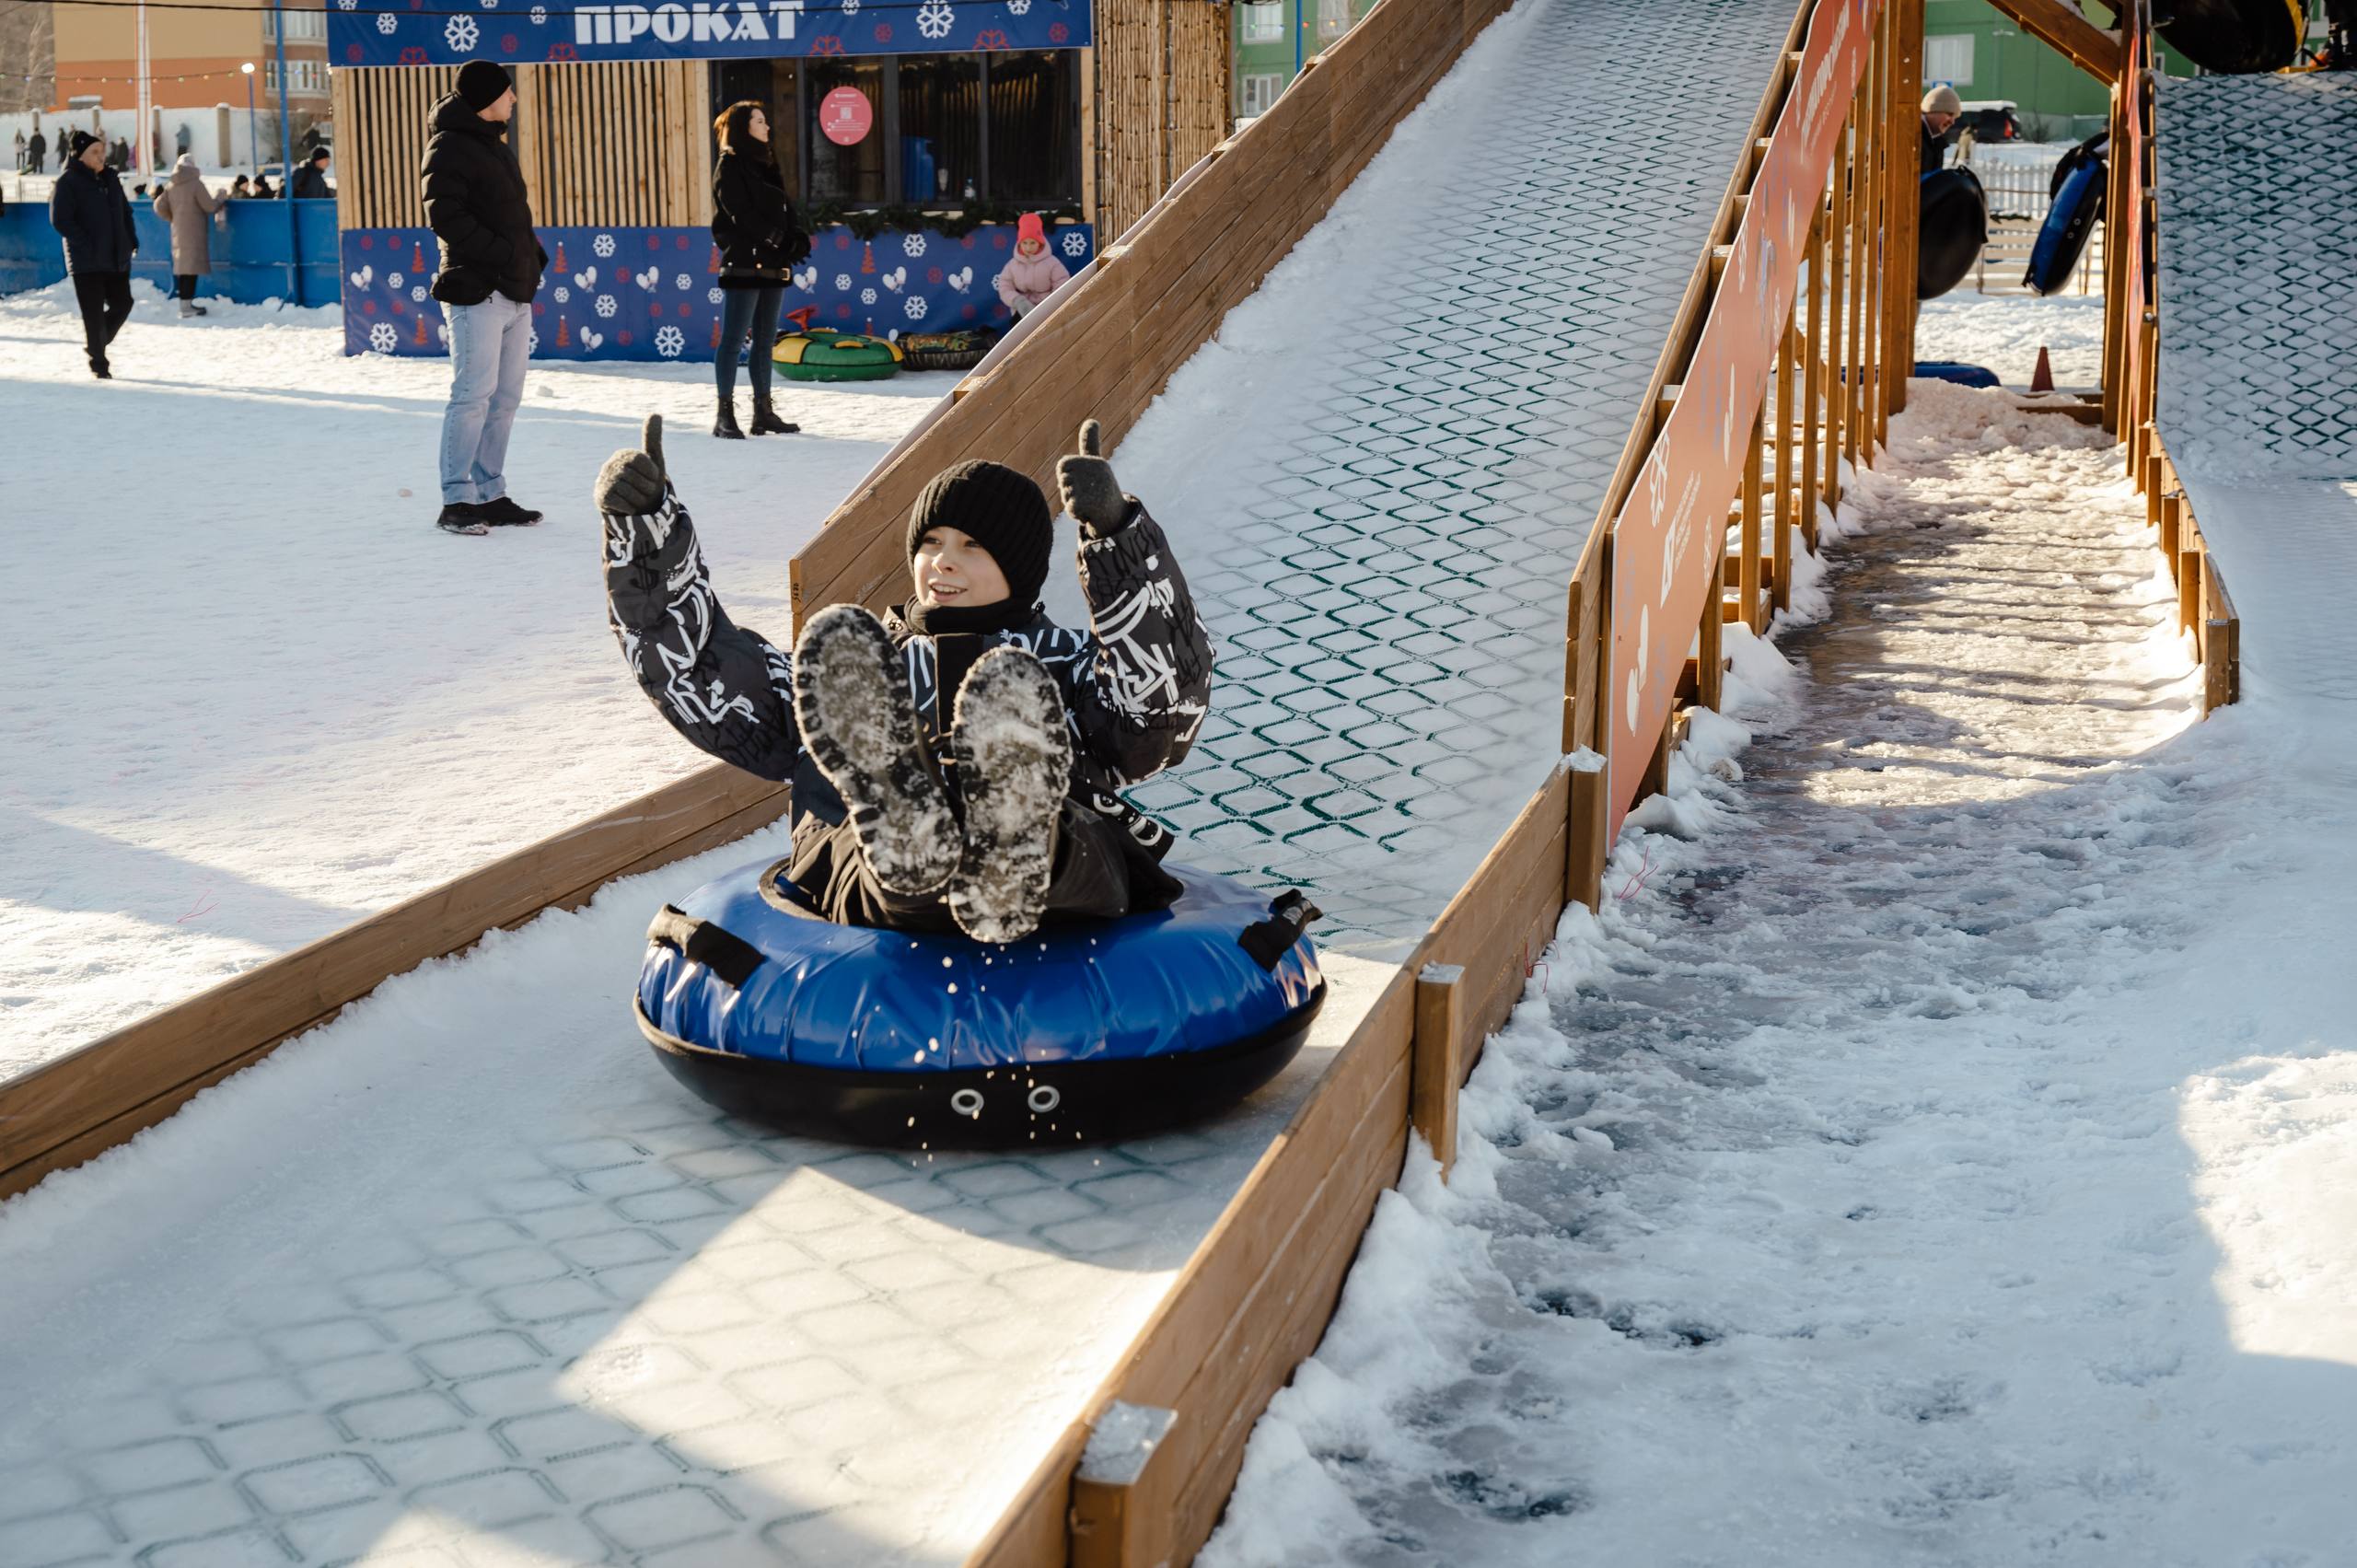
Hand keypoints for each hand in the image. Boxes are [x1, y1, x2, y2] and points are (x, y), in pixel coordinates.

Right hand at [594, 413, 667, 515]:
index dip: (651, 473)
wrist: (635, 507)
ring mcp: (603, 480)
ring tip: (636, 499)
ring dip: (639, 500)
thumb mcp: (654, 460)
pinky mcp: (601, 497)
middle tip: (644, 491)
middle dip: (647, 489)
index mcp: (624, 454)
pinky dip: (630, 508)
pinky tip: (628, 506)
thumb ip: (653, 438)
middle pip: (636, 478)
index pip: (641, 460)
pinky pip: (622, 503)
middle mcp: (611, 465)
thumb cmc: (646, 481)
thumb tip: (656, 413)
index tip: (651, 477)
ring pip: (630, 492)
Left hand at [1056, 419, 1128, 536]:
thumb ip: (1090, 443)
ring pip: (1066, 495)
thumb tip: (1092, 421)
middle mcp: (1097, 472)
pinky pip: (1070, 508)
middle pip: (1062, 480)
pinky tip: (1088, 513)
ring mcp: (1094, 487)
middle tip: (1085, 495)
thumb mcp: (1095, 462)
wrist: (1116, 515)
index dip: (1066, 476)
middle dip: (1068, 491)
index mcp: (1095, 462)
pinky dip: (1076, 514)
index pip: (1063, 465)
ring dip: (1072, 504)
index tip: (1081, 481)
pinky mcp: (1089, 502)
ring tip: (1088, 504)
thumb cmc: (1101, 487)